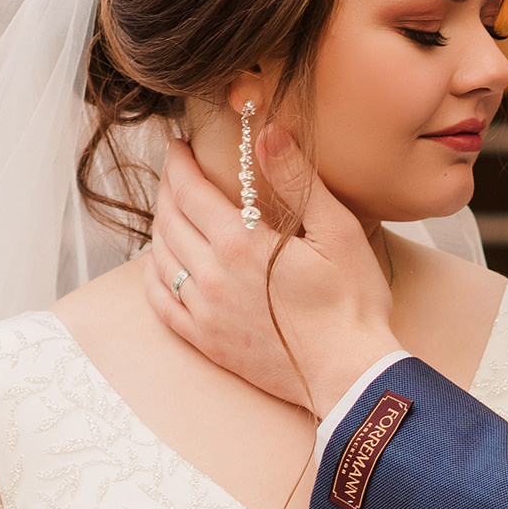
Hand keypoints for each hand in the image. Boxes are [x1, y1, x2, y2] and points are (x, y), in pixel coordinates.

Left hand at [148, 127, 398, 417]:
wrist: (351, 375)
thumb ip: (297, 180)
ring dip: (160, 227)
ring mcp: (205, 313)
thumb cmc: (353, 304)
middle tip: (174, 172)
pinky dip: (154, 276)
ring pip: (161, 258)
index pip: (190, 191)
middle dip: (167, 189)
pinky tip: (159, 263)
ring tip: (170, 209)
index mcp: (241, 245)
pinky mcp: (208, 342)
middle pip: (170, 221)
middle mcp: (213, 277)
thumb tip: (267, 133)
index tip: (178, 147)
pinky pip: (162, 304)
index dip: (179, 164)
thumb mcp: (337, 232)